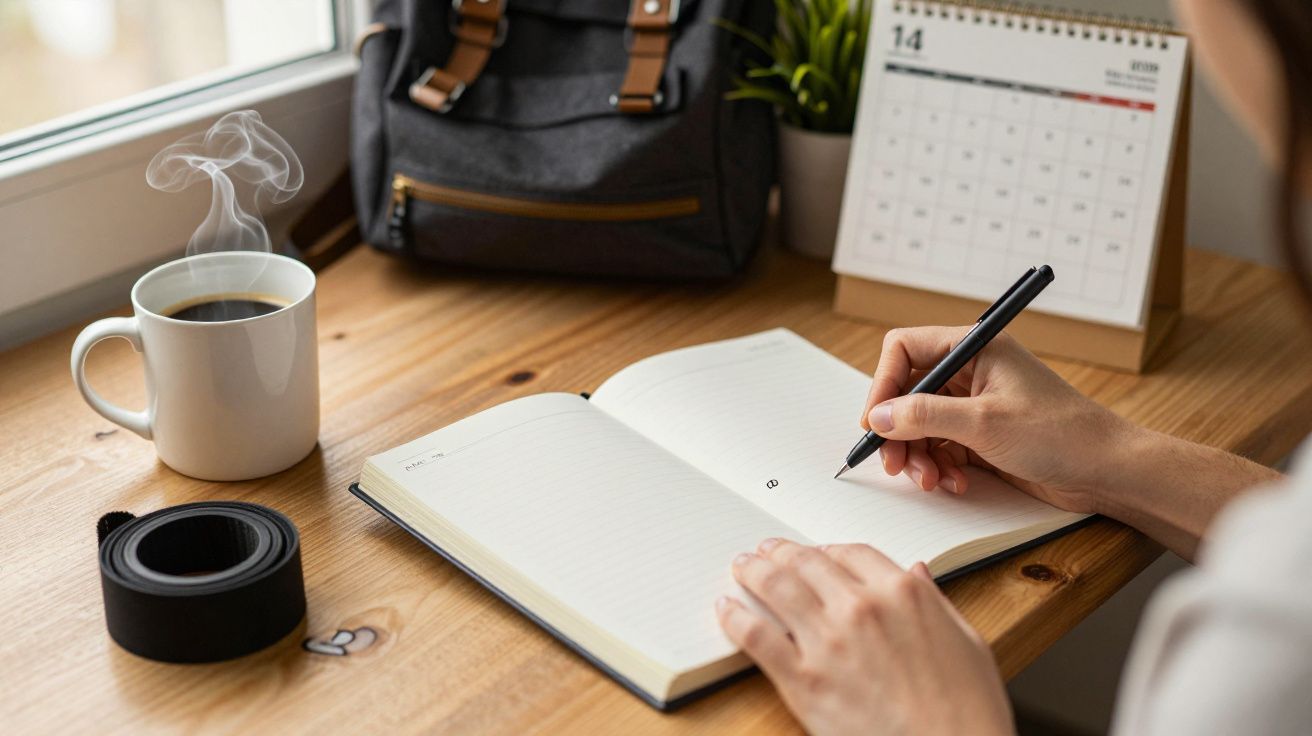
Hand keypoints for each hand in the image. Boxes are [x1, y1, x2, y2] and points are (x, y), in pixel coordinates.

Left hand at [717, 539, 1012, 735]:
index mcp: (903, 593)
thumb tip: (917, 572)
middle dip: (782, 553)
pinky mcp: (803, 679)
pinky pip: (757, 636)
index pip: (852, 553)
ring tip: (742, 566)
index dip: (827, 550)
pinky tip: (726, 609)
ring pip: (777, 588)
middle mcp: (861, 607)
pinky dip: (736, 617)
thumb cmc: (967, 710)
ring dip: (754, 571)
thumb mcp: (966, 642)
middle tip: (767, 551)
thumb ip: (934, 601)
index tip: (816, 553)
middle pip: (808, 563)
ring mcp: (828, 641)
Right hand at [859, 326, 1137, 513]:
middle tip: (894, 462)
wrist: (1107, 471)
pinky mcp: (980, 435)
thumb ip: (925, 416)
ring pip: (919, 424)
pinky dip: (938, 466)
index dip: (884, 385)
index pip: (905, 350)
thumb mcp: (984, 423)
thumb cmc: (1061, 434)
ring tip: (930, 479)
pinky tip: (954, 483)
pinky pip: (939, 446)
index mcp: (975, 348)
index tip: (875, 422)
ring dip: (917, 454)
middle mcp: (971, 371)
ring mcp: (974, 404)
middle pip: (907, 392)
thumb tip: (880, 416)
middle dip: (898, 430)